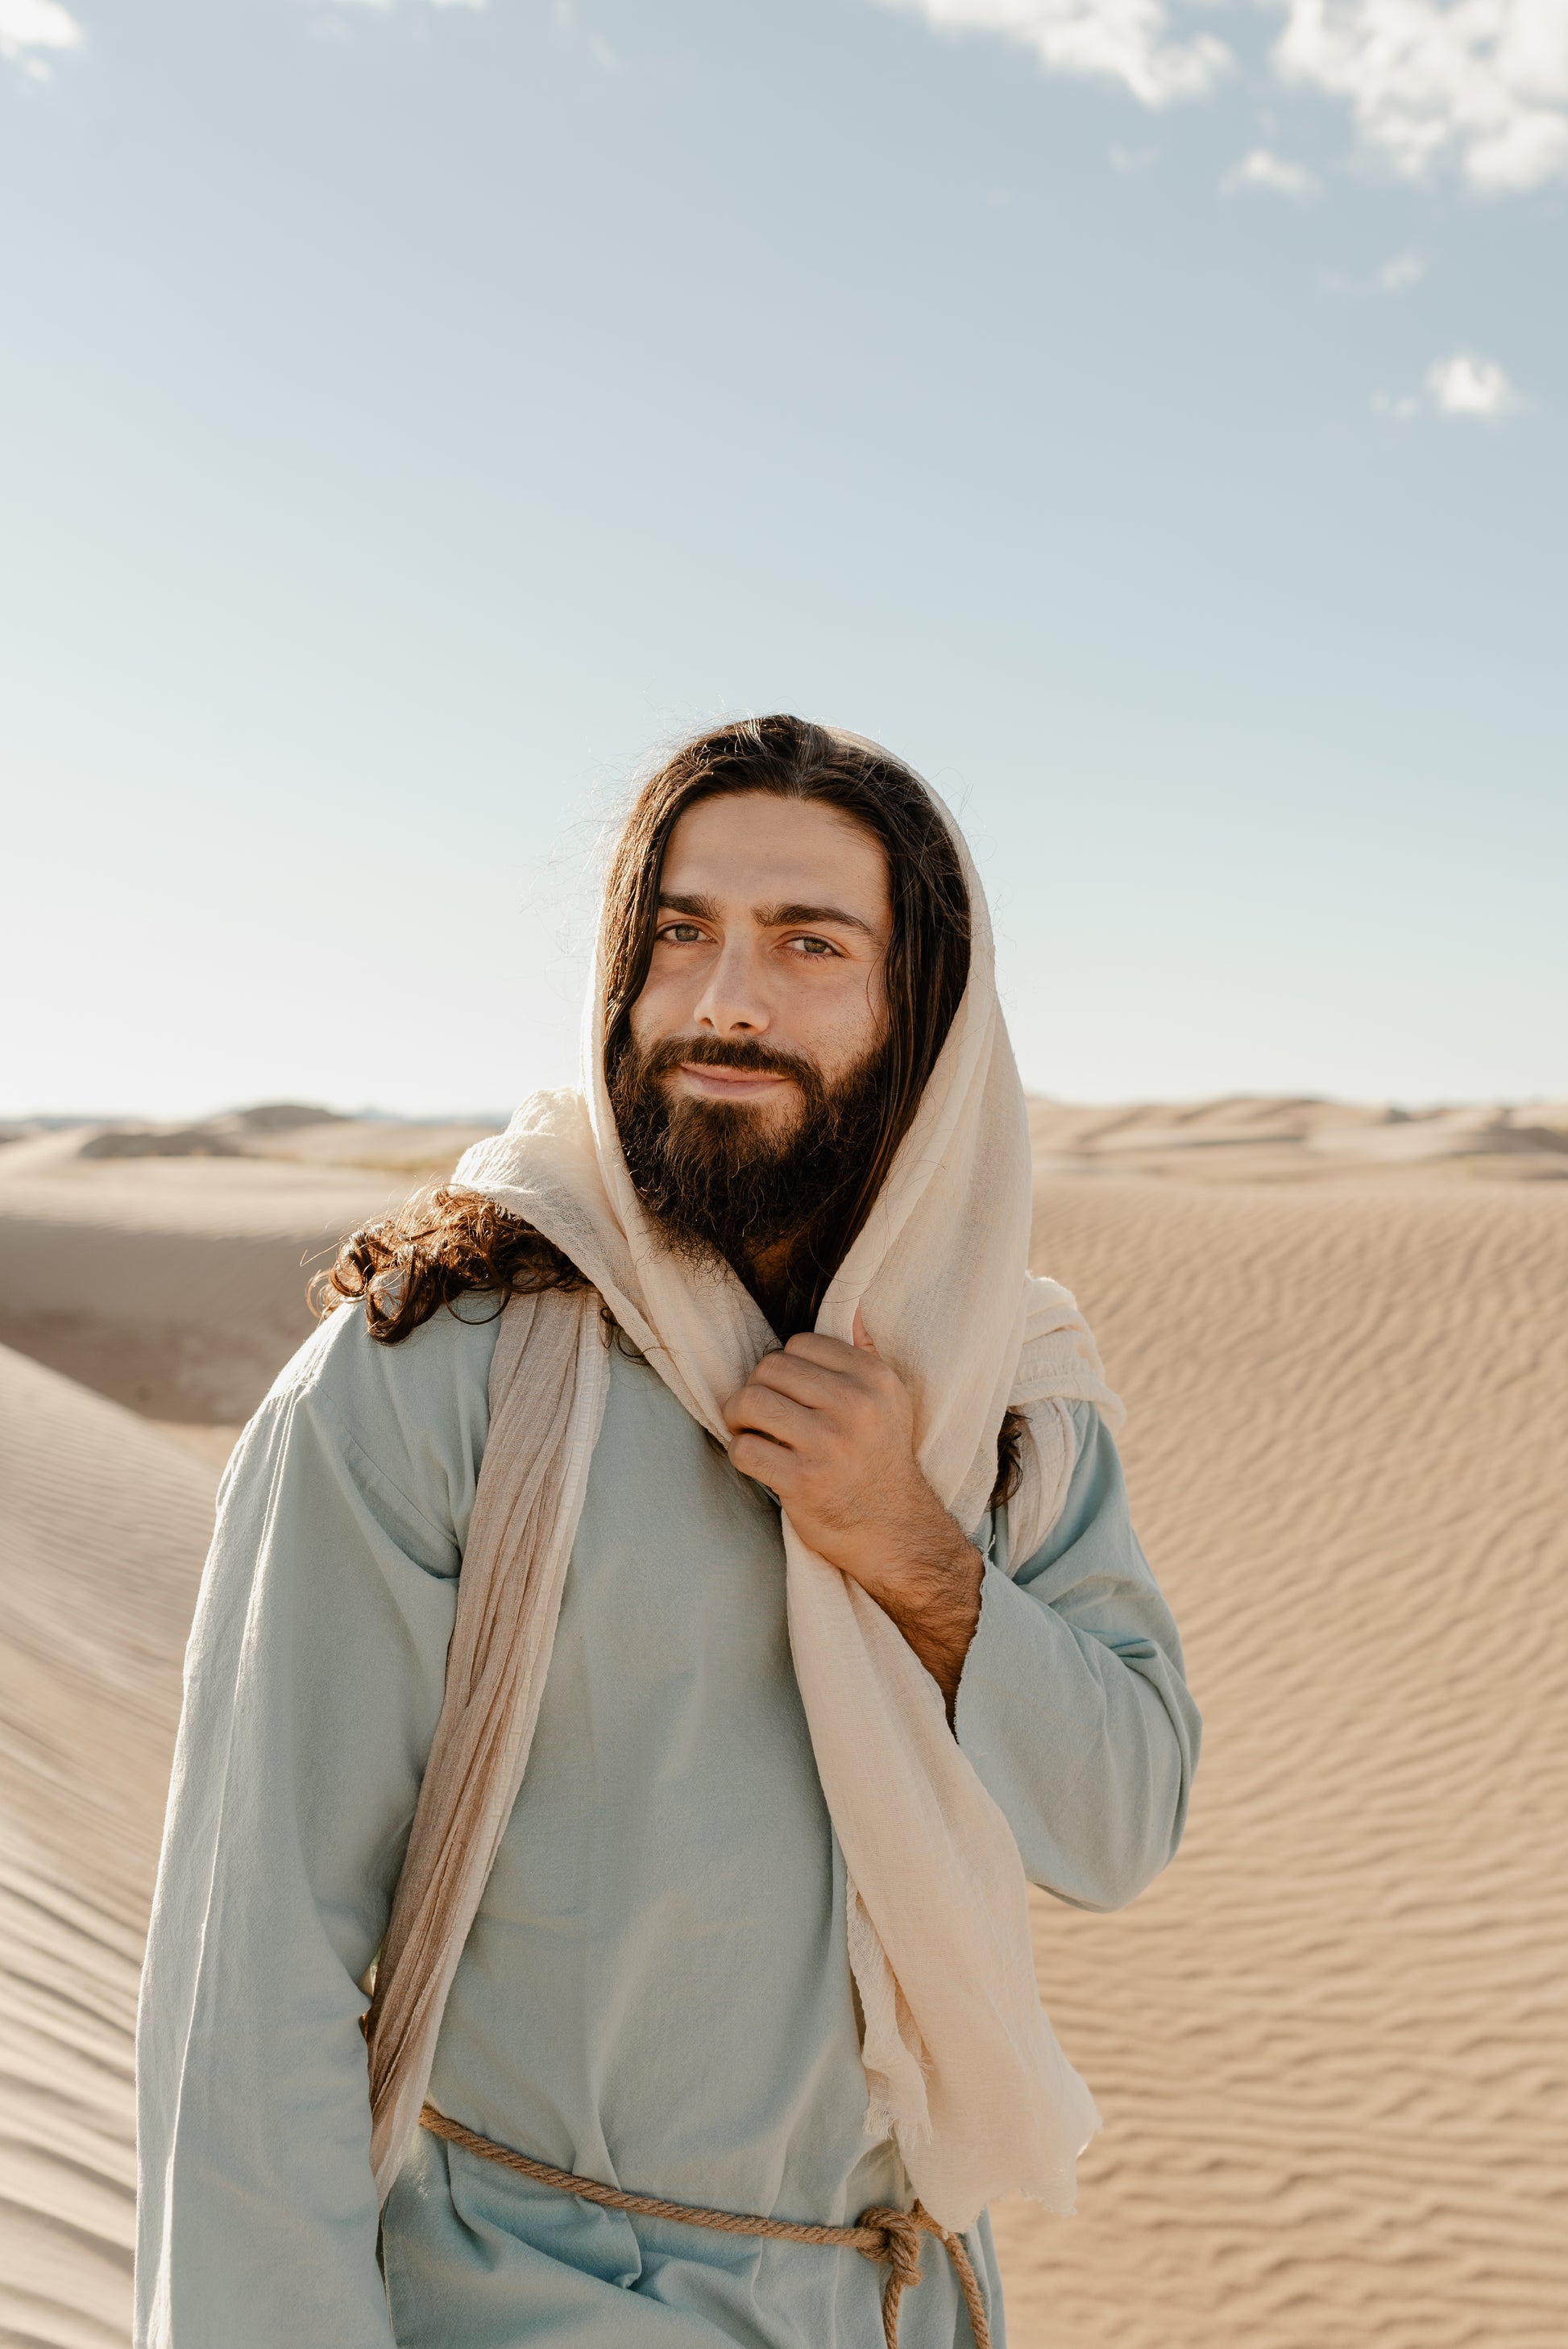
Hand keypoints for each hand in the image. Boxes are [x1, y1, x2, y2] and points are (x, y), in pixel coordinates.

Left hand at [722, 1310, 983, 1708]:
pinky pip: (744, 1449)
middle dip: (755, 1391)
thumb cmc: (882, 1463)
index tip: (791, 1395)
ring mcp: (828, 1445)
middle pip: (768, 1369)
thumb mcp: (890, 1402)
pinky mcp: (803, 1482)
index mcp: (874, 1378)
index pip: (798, 1344)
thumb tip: (853, 1308)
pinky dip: (741, 1454)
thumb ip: (866, 1354)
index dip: (785, 1369)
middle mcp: (855, 1405)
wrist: (898, 1534)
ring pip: (749, 1403)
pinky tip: (759, 1464)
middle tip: (762, 1416)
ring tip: (752, 1434)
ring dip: (739, 1420)